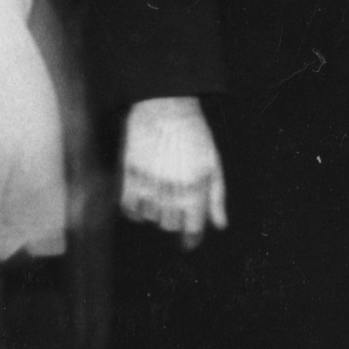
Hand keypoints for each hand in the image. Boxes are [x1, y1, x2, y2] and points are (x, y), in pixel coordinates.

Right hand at [118, 94, 225, 241]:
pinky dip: (134, 211)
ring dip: (156, 213)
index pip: (192, 229)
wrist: (165, 105)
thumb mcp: (213, 164)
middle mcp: (172, 191)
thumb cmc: (194, 134)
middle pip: (169, 225)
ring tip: (160, 198)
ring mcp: (149, 183)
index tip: (188, 243)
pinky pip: (128, 207)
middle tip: (175, 209)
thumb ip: (217, 197)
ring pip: (150, 217)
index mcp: (196, 189)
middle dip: (174, 221)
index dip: (191, 240)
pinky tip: (141, 202)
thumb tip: (220, 226)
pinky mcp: (130, 174)